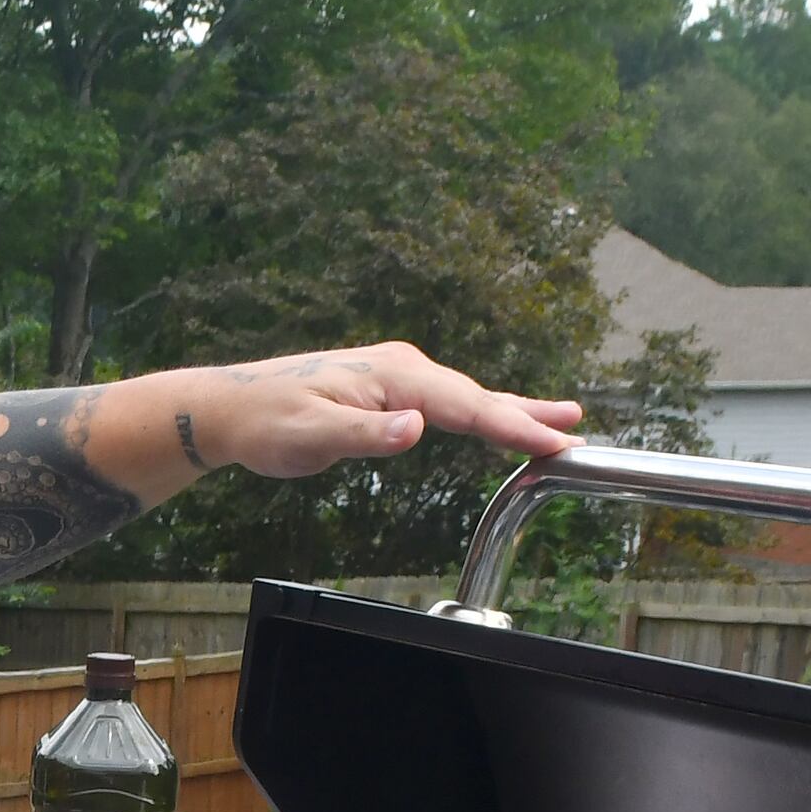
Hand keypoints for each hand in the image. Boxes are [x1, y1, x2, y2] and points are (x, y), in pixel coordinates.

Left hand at [179, 343, 582, 480]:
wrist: (232, 406)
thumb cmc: (268, 423)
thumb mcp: (309, 438)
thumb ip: (364, 435)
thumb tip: (416, 427)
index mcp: (394, 375)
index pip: (466, 406)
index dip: (514, 427)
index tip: (555, 444)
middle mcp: (403, 367)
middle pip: (478, 397)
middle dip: (529, 417)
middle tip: (577, 435)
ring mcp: (399, 375)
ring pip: (468, 396)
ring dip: (515, 411)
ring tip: (563, 420)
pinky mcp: (392, 388)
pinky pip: (450, 401)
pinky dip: (484, 411)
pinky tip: (501, 419)